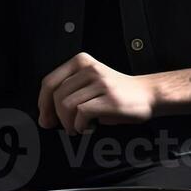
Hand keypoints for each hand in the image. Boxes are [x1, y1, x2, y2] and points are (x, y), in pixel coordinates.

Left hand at [37, 52, 157, 134]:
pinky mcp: (110, 99)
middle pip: (56, 96)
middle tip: (62, 127)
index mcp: (81, 62)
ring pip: (66, 105)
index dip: (43, 104)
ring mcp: (101, 83)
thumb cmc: (116, 93)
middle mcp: (90, 69)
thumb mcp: (89, 83)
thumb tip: (44, 116)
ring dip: (68, 123)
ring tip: (77, 128)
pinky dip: (80, 125)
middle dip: (54, 117)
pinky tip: (88, 127)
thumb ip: (68, 92)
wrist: (148, 94)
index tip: (45, 117)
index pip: (49, 82)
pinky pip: (82, 113)